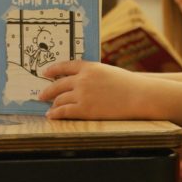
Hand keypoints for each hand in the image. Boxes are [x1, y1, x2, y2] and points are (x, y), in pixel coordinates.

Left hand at [39, 60, 155, 119]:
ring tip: (49, 108)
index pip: (65, 66)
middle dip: (48, 90)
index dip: (53, 69)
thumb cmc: (128, 85)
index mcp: (90, 67)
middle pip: (58, 84)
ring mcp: (82, 94)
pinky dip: (55, 113)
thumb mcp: (108, 72)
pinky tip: (51, 115)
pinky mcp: (85, 109)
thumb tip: (81, 81)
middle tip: (41, 94)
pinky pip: (64, 111)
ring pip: (60, 99)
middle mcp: (82, 79)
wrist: (139, 96)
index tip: (45, 73)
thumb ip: (93, 75)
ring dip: (52, 104)